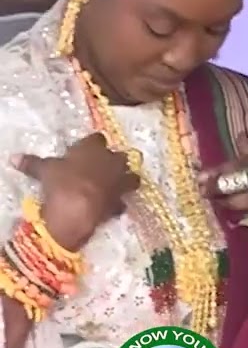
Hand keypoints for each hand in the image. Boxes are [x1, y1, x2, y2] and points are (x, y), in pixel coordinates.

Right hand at [11, 133, 139, 251]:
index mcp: (93, 149)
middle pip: (121, 156)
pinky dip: (118, 204)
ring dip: (127, 180)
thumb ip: (32, 163)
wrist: (76, 209)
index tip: (87, 147)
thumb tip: (14, 158)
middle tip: (105, 165)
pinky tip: (112, 207)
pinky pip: (122, 202)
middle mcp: (112, 162)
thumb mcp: (44, 170)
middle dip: (115, 160)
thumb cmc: (61, 182)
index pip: (97, 138)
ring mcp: (119, 182)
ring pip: (132, 177)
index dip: (93, 142)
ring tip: (118, 184)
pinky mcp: (119, 202)